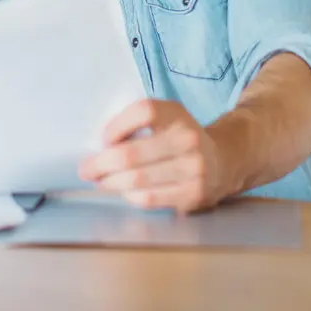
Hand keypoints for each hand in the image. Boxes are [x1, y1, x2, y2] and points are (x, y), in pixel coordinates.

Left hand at [78, 99, 229, 213]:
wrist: (224, 160)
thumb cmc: (180, 139)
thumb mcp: (165, 119)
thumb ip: (137, 124)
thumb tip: (99, 146)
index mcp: (176, 114)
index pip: (143, 112)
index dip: (117, 125)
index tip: (103, 139)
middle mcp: (188, 139)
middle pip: (132, 154)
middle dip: (101, 164)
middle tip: (86, 169)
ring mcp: (193, 168)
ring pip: (138, 180)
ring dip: (112, 183)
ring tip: (102, 181)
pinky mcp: (194, 193)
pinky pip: (150, 198)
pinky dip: (130, 196)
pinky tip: (124, 192)